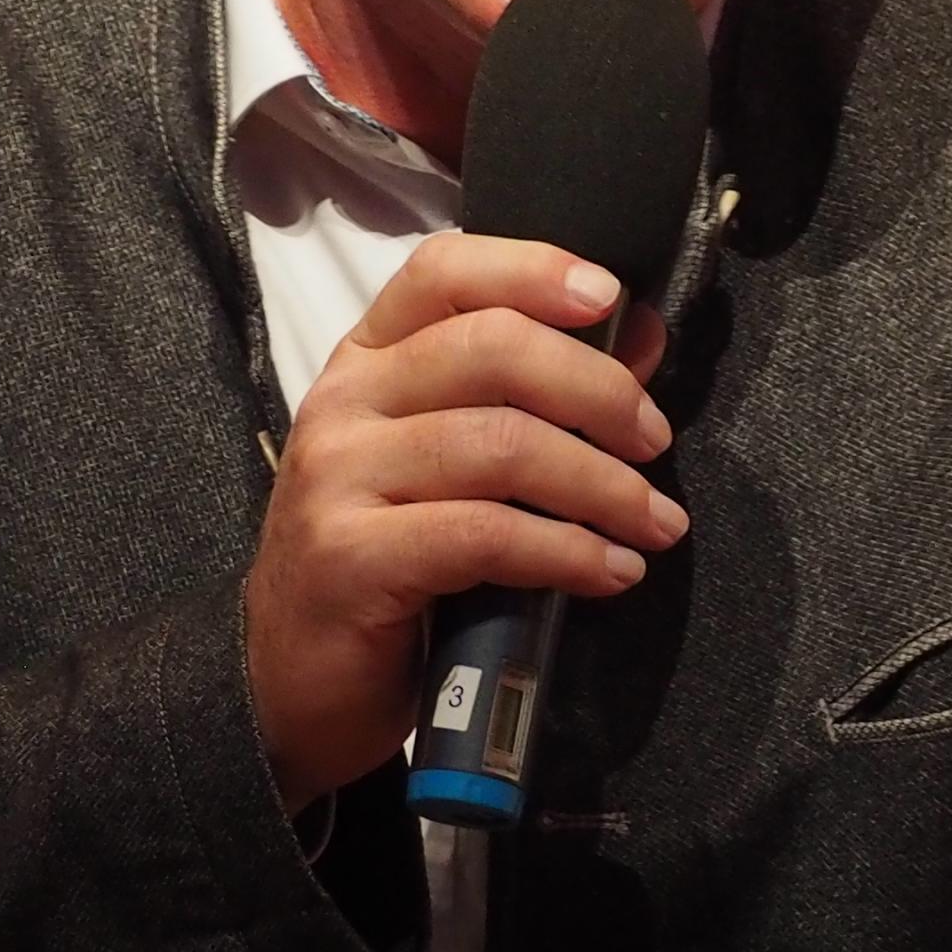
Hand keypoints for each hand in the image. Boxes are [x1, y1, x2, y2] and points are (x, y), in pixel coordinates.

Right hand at [244, 233, 681, 806]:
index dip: (531, 269)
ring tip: (655, 525)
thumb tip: (640, 334)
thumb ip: (540, 393)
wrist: (295, 682)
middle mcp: (344, 402)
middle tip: (655, 442)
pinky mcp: (351, 557)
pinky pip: (485, 534)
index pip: (444, 273)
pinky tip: (611, 570)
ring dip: (602, 486)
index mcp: (368, 361)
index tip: (610, 296)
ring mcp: (338, 478)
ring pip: (501, 444)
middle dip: (598, 391)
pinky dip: (568, 552)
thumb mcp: (459, 465)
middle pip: (491, 348)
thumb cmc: (389, 563)